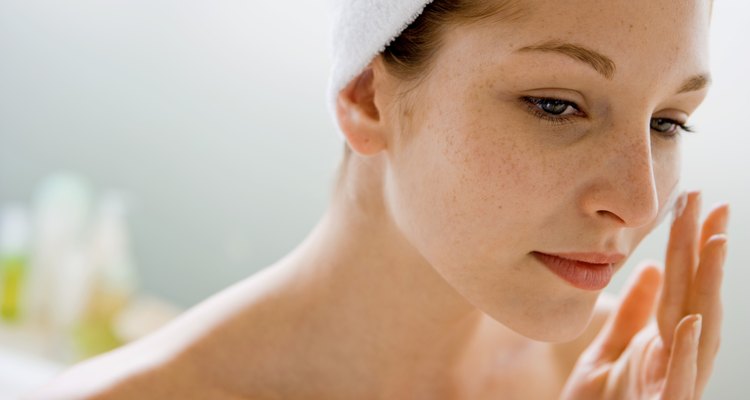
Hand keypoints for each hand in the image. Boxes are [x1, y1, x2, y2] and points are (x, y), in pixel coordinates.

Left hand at [559, 191, 728, 399]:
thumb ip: (629, 315)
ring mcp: (673, 384)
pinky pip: (679, 380)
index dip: (689, 246)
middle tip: (712, 204)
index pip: (680, 286)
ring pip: (700, 331)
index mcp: (662, 343)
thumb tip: (649, 268)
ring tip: (713, 243)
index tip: (696, 203)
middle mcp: (674, 359)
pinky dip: (687, 350)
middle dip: (705, 253)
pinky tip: (691, 319)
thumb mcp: (604, 352)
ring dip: (707, 288)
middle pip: (695, 298)